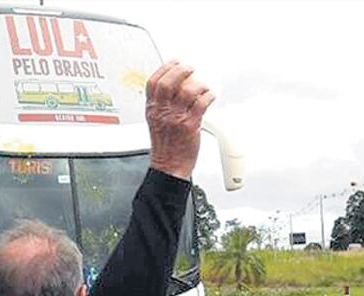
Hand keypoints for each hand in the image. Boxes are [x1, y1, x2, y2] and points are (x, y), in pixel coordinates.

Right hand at [146, 60, 215, 180]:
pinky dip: (208, 96)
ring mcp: (176, 118)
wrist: (169, 166)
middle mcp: (162, 112)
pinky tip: (211, 95)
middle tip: (191, 68)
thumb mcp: (156, 122)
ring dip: (198, 84)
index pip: (153, 82)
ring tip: (203, 85)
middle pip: (169, 82)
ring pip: (187, 91)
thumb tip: (174, 87)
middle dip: (181, 71)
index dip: (165, 68)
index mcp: (152, 109)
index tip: (174, 62)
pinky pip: (201, 104)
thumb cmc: (165, 147)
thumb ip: (161, 104)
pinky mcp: (190, 126)